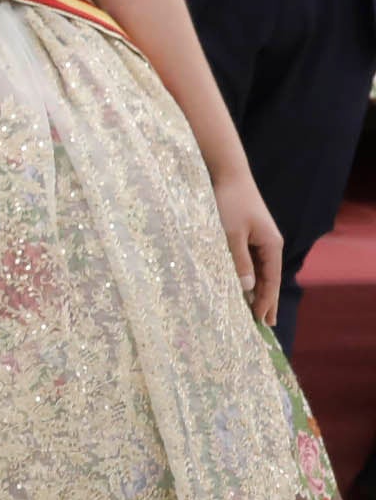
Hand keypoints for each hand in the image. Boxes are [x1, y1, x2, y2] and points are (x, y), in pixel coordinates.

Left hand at [217, 168, 285, 326]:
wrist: (227, 174)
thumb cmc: (229, 202)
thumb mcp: (231, 233)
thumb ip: (238, 261)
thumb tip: (246, 288)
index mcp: (271, 245)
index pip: (270, 281)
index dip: (266, 301)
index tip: (261, 321)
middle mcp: (269, 244)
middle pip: (268, 279)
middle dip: (267, 301)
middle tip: (266, 324)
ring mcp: (259, 239)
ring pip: (259, 271)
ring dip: (256, 291)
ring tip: (255, 311)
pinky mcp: (247, 234)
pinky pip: (250, 261)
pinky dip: (247, 276)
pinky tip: (242, 286)